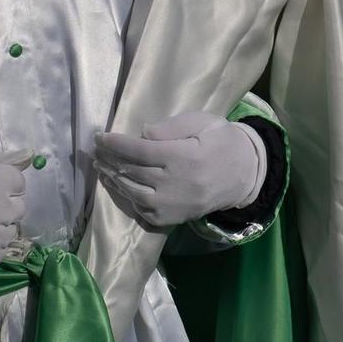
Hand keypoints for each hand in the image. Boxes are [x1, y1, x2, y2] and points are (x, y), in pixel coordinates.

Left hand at [94, 112, 267, 228]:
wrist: (247, 175)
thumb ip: (171, 127)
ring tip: (102, 168)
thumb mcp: (203, 123)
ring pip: (132, 193)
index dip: (114, 144)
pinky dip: (129, 199)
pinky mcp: (174, 218)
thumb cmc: (223, 141)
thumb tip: (142, 133)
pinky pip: (144, 211)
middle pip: (130, 171)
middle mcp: (173, 182)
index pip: (137, 150)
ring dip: (113, 180)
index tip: (99, 137)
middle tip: (96, 150)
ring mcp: (172, 204)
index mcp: (181, 156)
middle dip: (108, 160)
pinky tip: (122, 187)